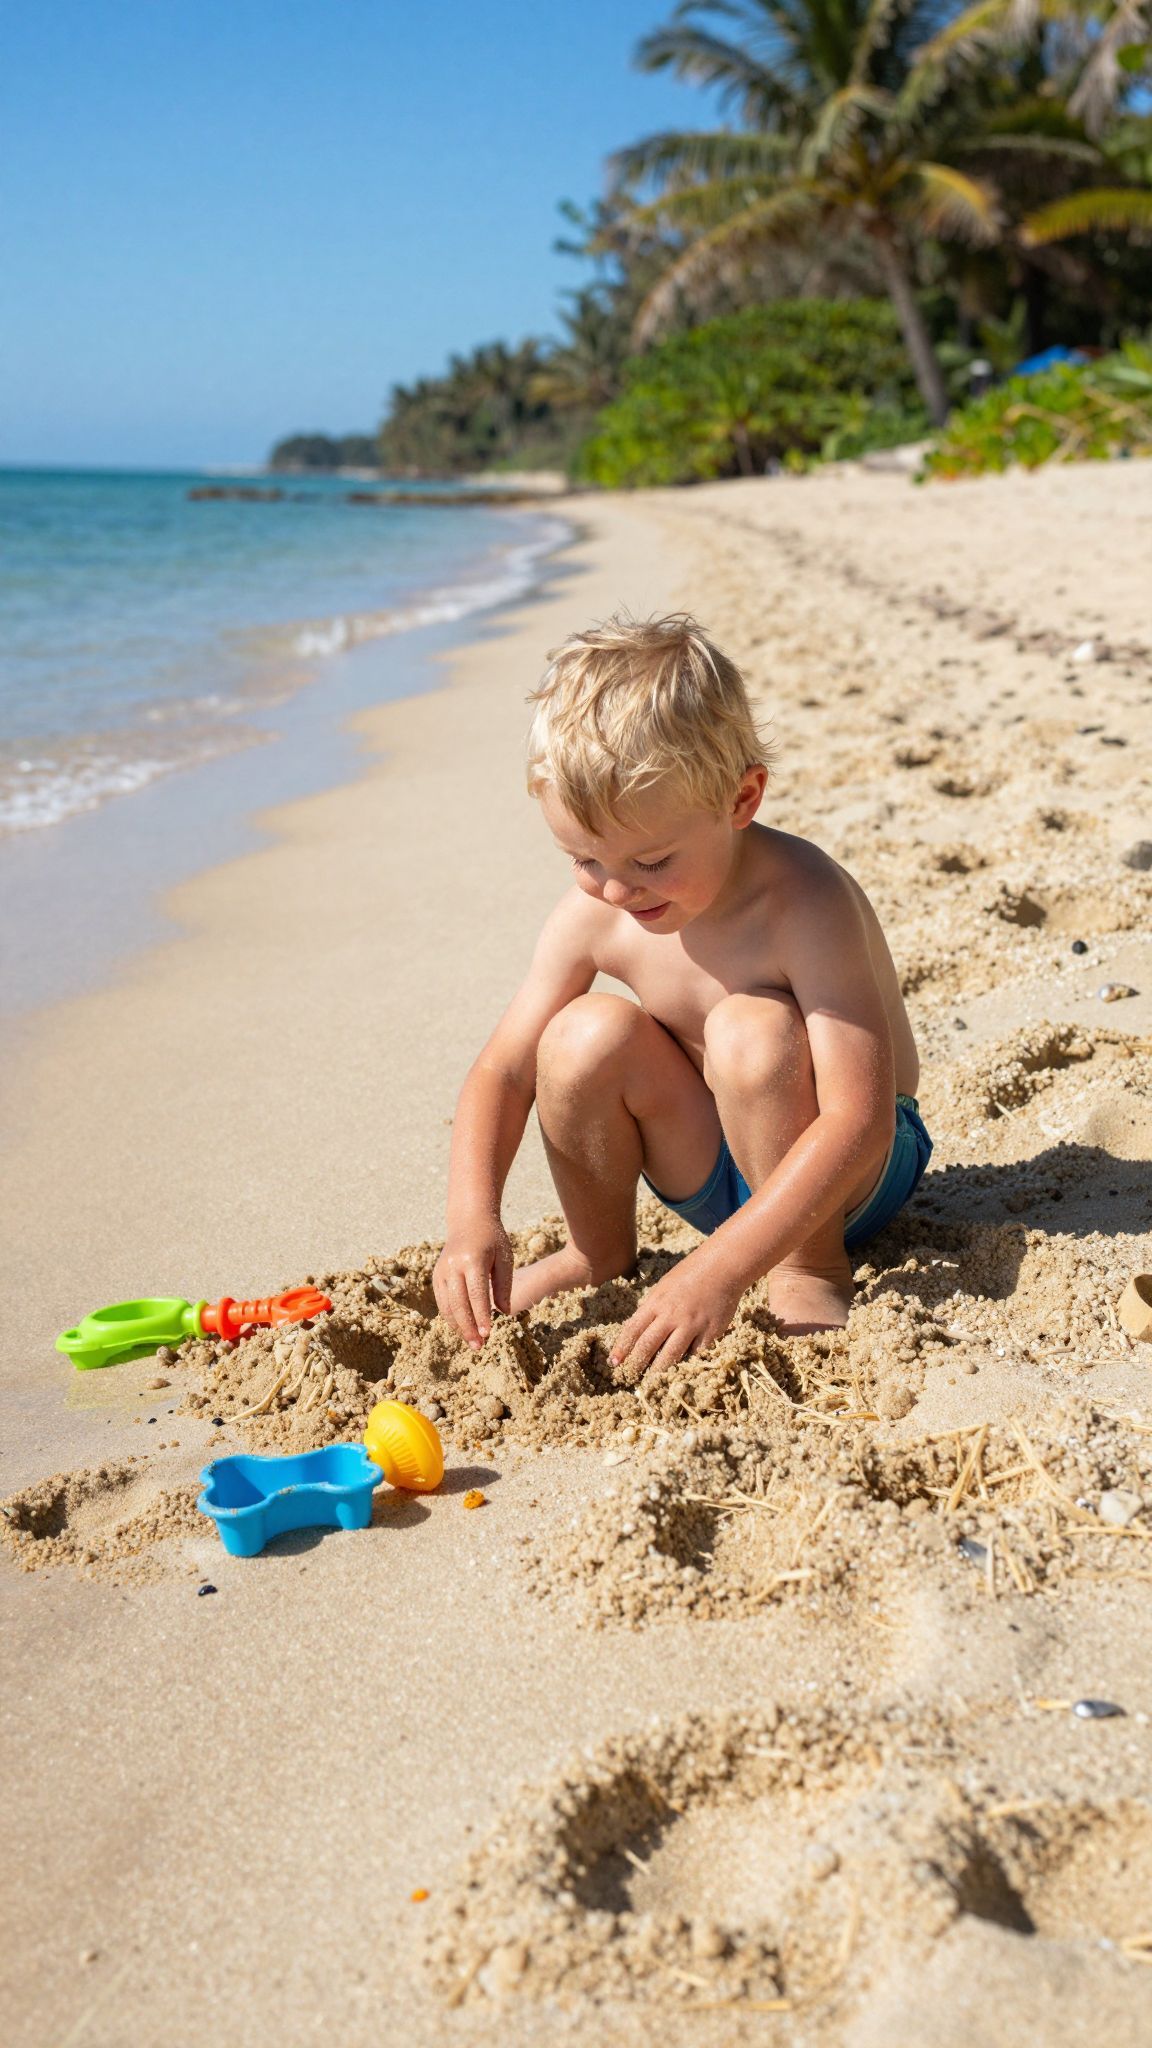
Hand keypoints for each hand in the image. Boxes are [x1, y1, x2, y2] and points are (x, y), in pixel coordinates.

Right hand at [433, 1216, 512, 1348]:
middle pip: (458, 1303)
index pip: (476, 1294)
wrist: (469, 1221)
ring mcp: (441, 1271)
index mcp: (472, 1260)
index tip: (488, 1334)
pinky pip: (442, 1301)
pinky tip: (463, 1328)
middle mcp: (452, 1266)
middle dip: (468, 1328)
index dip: (481, 1316)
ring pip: (446, 1305)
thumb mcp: (504, 1258)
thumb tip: (505, 1313)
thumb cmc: (493, 1240)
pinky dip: (451, 1317)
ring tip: (472, 1342)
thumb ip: (504, 1285)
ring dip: (458, 1327)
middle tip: (479, 1347)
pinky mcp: (436, 1275)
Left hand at [610, 1248, 745, 1376]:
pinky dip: (689, 1358)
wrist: (722, 1267)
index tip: (614, 1361)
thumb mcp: (664, 1287)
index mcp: (657, 1302)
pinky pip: (696, 1352)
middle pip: (648, 1345)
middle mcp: (672, 1315)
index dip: (622, 1348)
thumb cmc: (690, 1274)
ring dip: (660, 1369)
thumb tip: (640, 1330)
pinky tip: (684, 1363)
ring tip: (653, 1379)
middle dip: (637, 1363)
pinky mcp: (710, 1332)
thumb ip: (653, 1308)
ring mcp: (692, 1324)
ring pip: (671, 1354)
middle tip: (630, 1376)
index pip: (633, 1329)